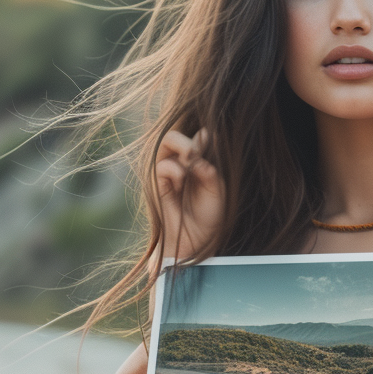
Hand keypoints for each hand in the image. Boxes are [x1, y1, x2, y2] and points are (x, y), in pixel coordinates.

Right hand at [155, 128, 225, 261]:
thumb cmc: (209, 215)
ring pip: (167, 140)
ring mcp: (166, 171)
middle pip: (175, 134)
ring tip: (192, 165)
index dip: (205, 137)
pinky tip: (181, 185)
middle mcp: (179, 162)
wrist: (196, 239)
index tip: (215, 146)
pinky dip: (176, 171)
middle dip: (188, 139)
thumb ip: (209, 165)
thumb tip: (203, 137)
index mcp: (195, 162)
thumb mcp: (216, 187)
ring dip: (184, 148)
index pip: (196, 136)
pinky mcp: (156, 183)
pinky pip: (163, 165)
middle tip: (198, 154)